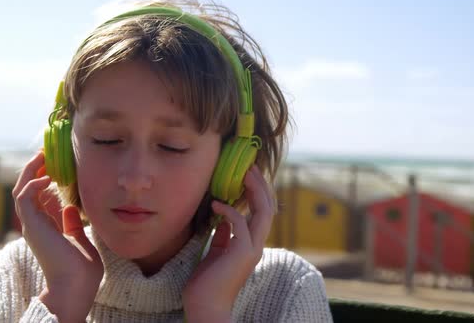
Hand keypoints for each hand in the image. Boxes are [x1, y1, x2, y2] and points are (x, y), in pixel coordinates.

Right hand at [12, 151, 102, 321]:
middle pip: (27, 189)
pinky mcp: (33, 226)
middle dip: (35, 169)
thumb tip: (72, 208)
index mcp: (47, 225)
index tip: (54, 162)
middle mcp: (37, 224)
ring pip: (21, 190)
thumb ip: (72, 224)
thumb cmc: (81, 268)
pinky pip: (24, 199)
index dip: (44, 177)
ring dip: (30, 171)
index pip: (39, 195)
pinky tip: (47, 177)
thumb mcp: (78, 238)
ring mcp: (33, 225)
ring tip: (42, 155)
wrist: (77, 285)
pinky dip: (32, 185)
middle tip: (45, 152)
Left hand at [182, 165, 274, 321]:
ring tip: (244, 174)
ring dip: (255, 191)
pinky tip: (216, 203)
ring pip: (263, 212)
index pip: (262, 212)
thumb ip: (223, 237)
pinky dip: (230, 210)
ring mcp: (252, 249)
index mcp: (251, 244)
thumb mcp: (216, 254)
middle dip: (261, 185)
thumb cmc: (207, 283)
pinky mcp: (241, 252)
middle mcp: (256, 245)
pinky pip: (240, 223)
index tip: (248, 175)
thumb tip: (223, 221)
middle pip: (268, 208)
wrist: (205, 307)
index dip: (258, 192)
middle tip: (250, 167)